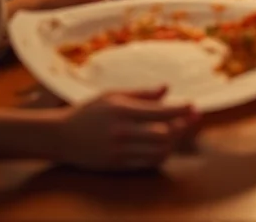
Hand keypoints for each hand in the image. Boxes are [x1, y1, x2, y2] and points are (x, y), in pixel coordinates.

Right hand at [54, 86, 201, 170]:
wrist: (61, 137)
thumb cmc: (90, 111)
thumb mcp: (114, 95)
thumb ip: (142, 93)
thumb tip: (167, 88)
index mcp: (122, 110)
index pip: (159, 112)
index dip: (180, 110)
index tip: (193, 106)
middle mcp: (121, 132)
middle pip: (163, 135)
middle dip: (182, 127)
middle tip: (192, 118)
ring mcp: (118, 152)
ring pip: (158, 152)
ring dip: (173, 142)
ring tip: (179, 130)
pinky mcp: (116, 166)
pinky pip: (146, 163)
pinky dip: (160, 154)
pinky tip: (165, 145)